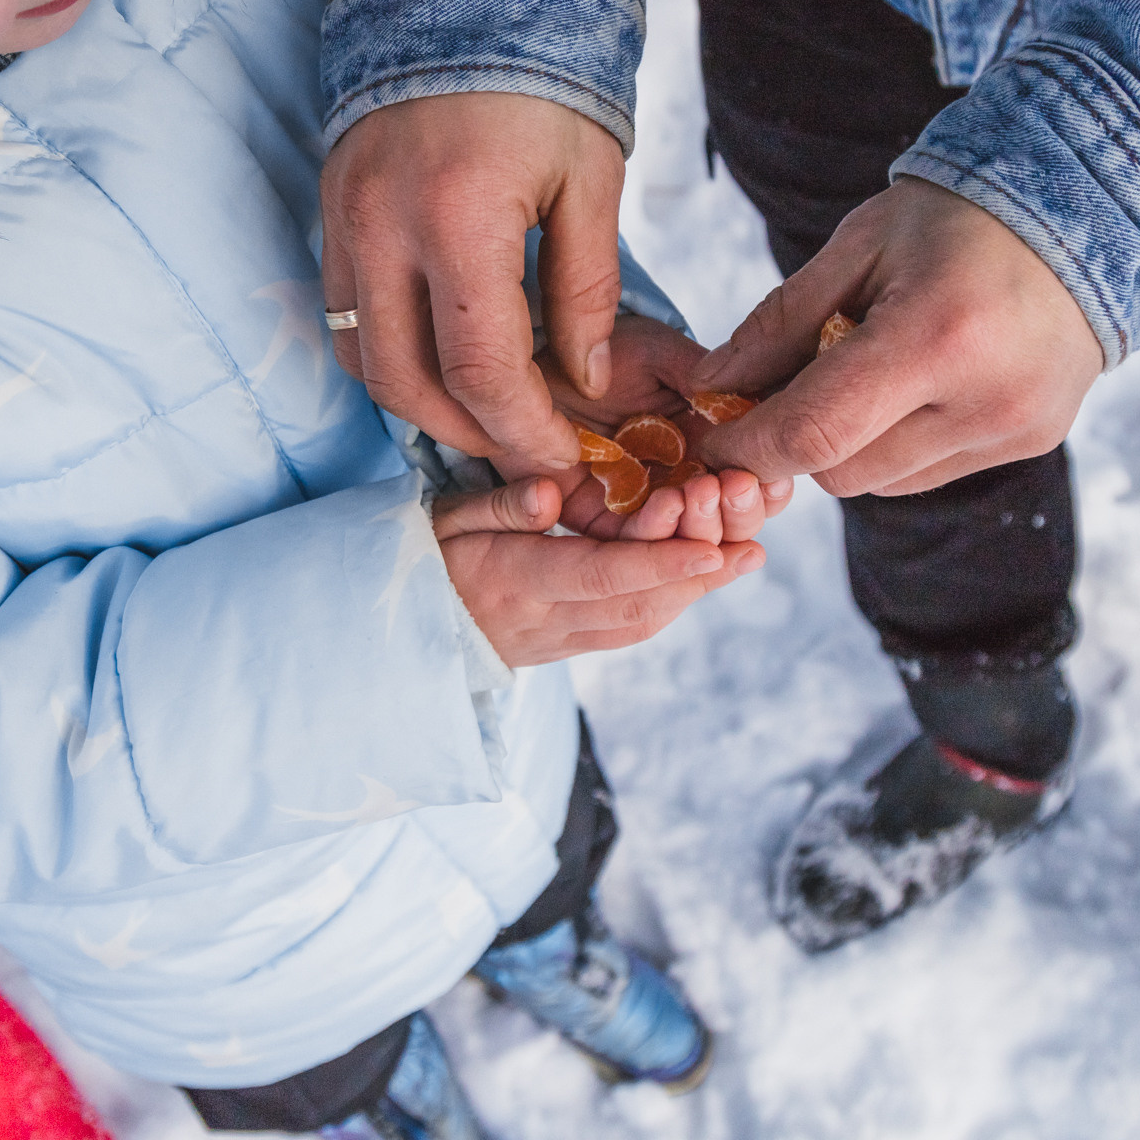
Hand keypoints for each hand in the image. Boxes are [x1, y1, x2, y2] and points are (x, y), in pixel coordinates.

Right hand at [322, 94, 625, 470]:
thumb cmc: (546, 83)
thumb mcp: (591, 182)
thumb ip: (587, 291)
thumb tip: (586, 382)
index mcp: (459, 218)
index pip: (482, 372)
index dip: (525, 431)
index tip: (565, 457)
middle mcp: (384, 228)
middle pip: (409, 385)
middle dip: (472, 435)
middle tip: (528, 452)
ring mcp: (345, 221)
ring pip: (364, 360)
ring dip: (424, 406)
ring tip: (488, 416)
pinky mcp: (329, 211)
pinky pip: (344, 315)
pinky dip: (392, 356)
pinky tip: (445, 361)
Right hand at [433, 478, 765, 666]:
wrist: (388, 632)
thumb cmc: (415, 558)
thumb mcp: (442, 519)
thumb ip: (498, 505)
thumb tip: (550, 491)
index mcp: (512, 583)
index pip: (599, 577)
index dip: (659, 562)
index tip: (712, 545)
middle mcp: (542, 623)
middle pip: (634, 607)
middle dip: (696, 578)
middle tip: (751, 547)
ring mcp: (554, 643)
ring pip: (637, 624)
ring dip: (692, 593)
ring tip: (741, 557)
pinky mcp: (561, 648)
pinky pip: (623, 632)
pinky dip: (667, 603)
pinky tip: (698, 578)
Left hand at [524, 313, 795, 539]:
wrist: (527, 368)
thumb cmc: (597, 354)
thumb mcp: (661, 355)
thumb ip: (706, 380)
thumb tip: (757, 408)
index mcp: (711, 448)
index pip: (756, 483)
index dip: (768, 486)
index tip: (770, 475)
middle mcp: (684, 485)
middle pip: (731, 524)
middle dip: (740, 512)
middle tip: (734, 485)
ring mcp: (643, 508)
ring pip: (688, 543)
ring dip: (704, 524)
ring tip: (703, 491)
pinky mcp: (599, 522)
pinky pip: (631, 542)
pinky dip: (653, 531)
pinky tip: (668, 503)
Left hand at [689, 179, 1101, 496]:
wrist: (1082, 213)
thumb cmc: (958, 217)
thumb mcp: (857, 247)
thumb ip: (778, 323)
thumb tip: (711, 386)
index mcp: (935, 338)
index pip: (814, 432)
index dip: (748, 443)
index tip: (714, 431)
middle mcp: (983, 401)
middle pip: (841, 470)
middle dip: (798, 438)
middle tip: (792, 380)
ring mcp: (1014, 431)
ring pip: (880, 482)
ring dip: (849, 444)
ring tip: (867, 367)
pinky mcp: (1031, 443)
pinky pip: (927, 473)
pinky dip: (896, 443)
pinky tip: (915, 382)